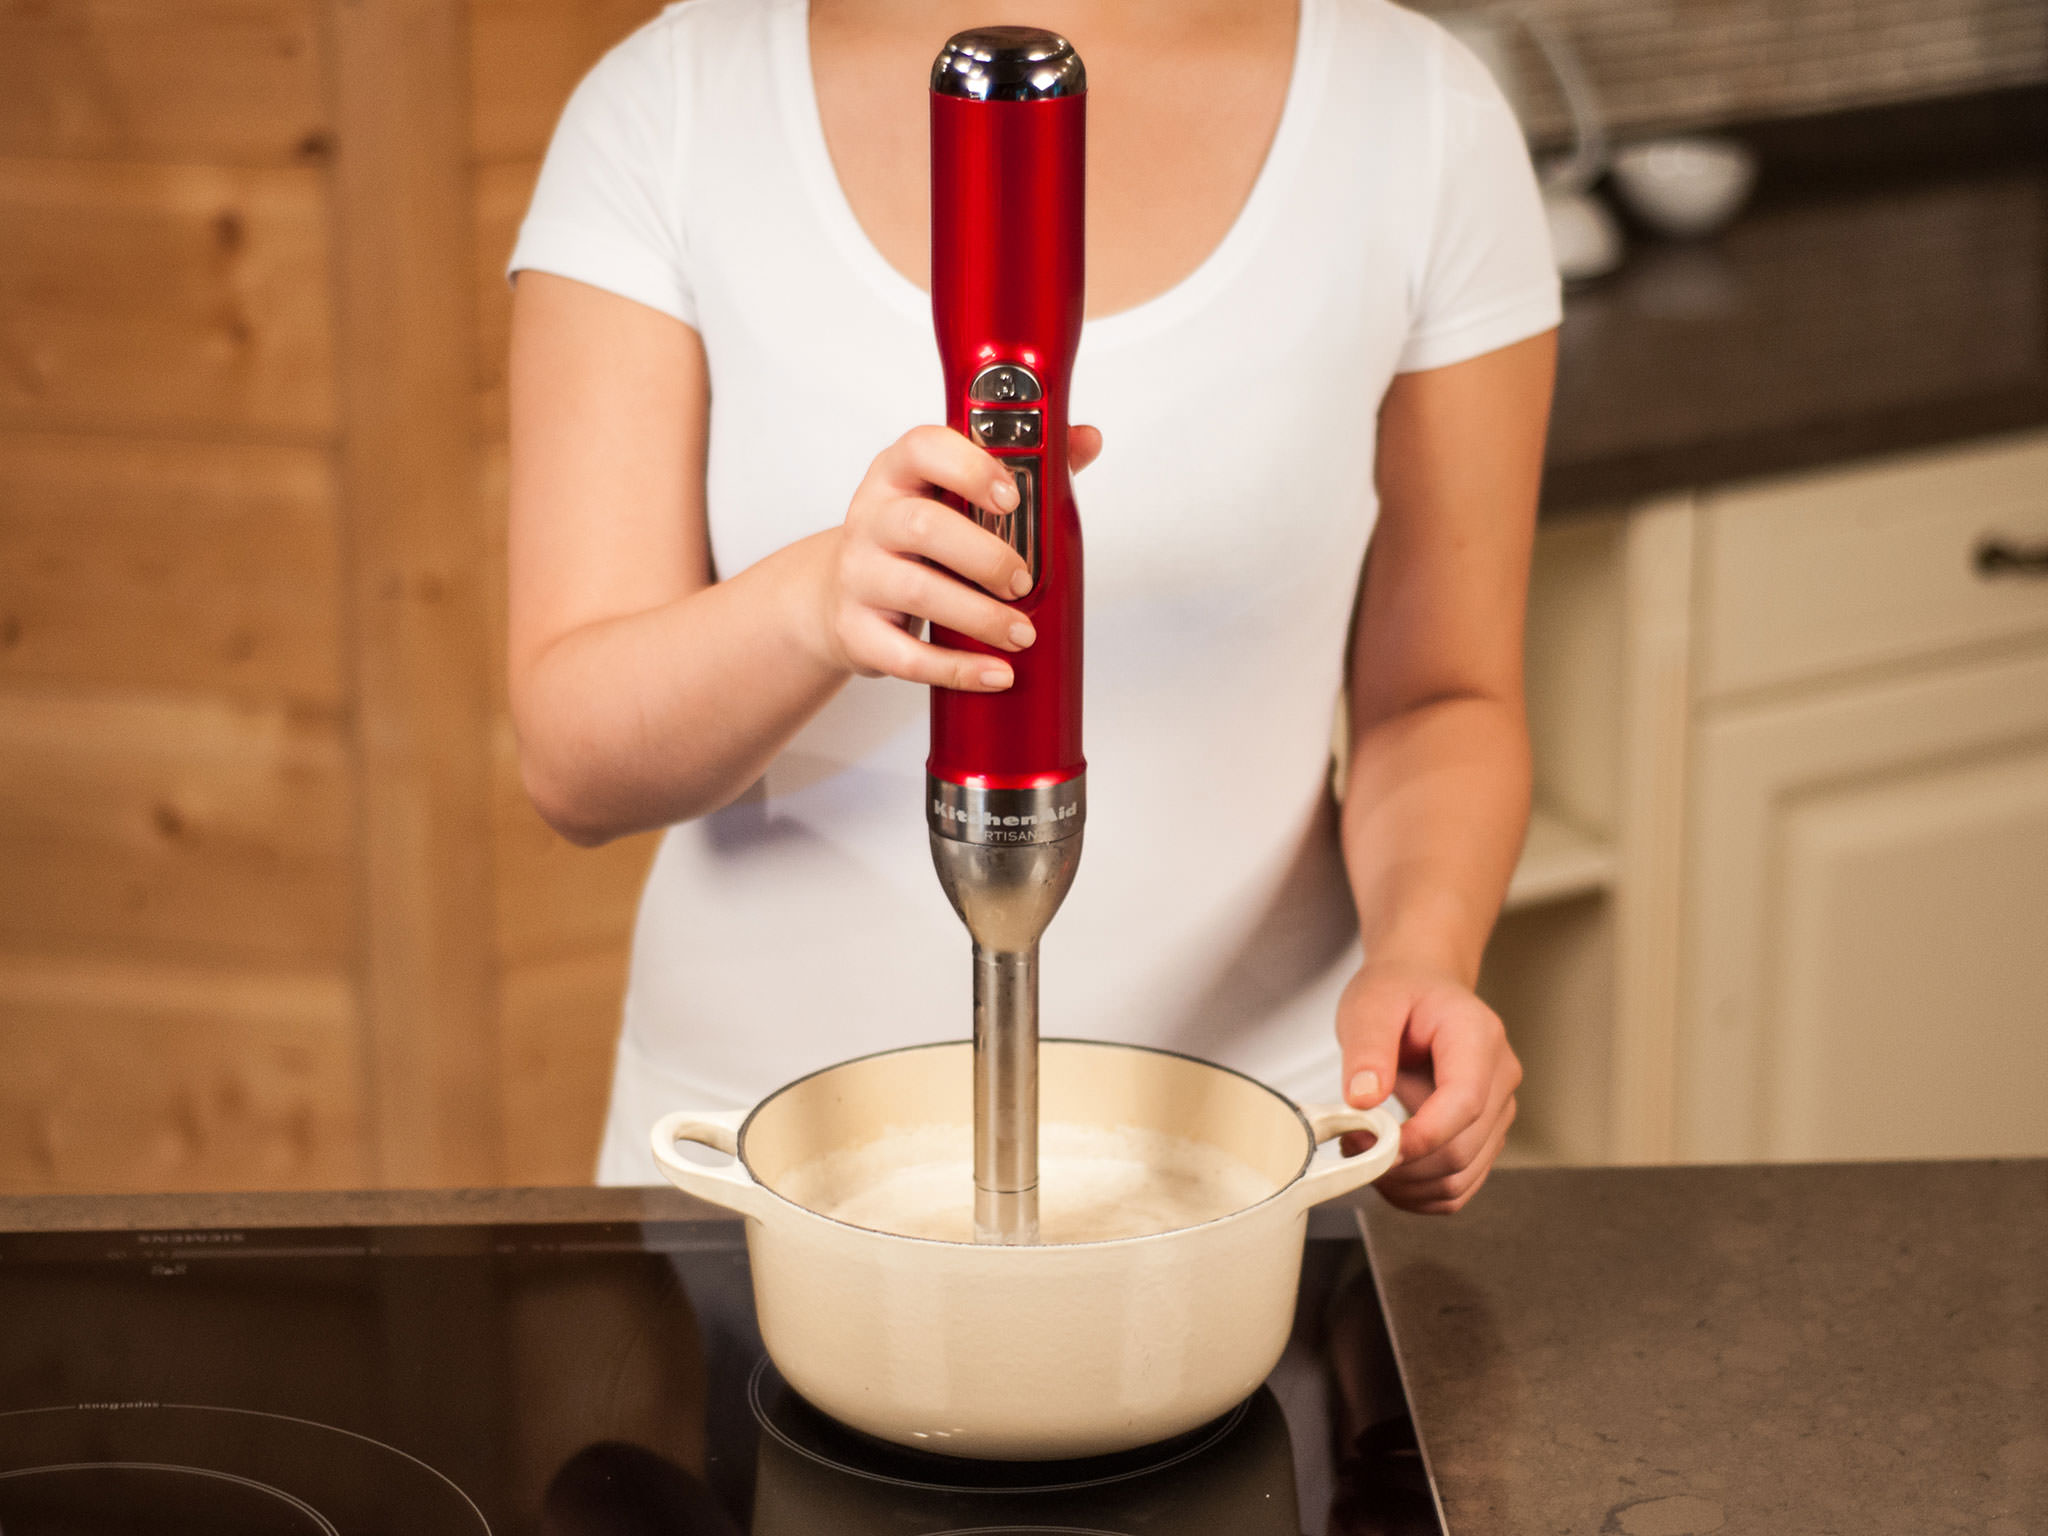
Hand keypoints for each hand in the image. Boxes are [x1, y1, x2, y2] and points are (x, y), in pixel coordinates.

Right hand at [815, 423, 1102, 691]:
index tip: (1013, 498)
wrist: (835, 593)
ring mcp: (858, 575)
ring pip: (916, 592)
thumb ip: (1021, 465)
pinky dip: (957, 669)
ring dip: (980, 616)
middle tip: (1025, 581)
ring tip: (1021, 633)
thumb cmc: (912, 539)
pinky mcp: (856, 631)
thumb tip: (1087, 440)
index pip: (924, 449)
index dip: (971, 469)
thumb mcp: (952, 495)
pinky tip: (996, 673)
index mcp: (898, 473)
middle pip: (924, 526)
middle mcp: (871, 517)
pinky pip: (906, 655)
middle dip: (986, 557)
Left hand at [1336, 962, 1520, 1213]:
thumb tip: (1364, 1099)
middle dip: (1402, 1165)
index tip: (1371, 1144)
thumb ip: (1367, 1049)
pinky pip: (1459, 1185)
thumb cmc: (1398, 991)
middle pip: (1463, 1150)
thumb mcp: (1370, 1004)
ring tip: (1362, 1152)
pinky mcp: (1485, 1136)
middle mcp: (1500, 1077)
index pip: (1464, 1103)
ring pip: (1460, 1178)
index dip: (1420, 1136)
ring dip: (1406, 1184)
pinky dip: (1419, 1192)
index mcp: (1478, 1037)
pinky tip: (1385, 1168)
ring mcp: (1497, 1111)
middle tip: (1350, 1144)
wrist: (1422, 986)